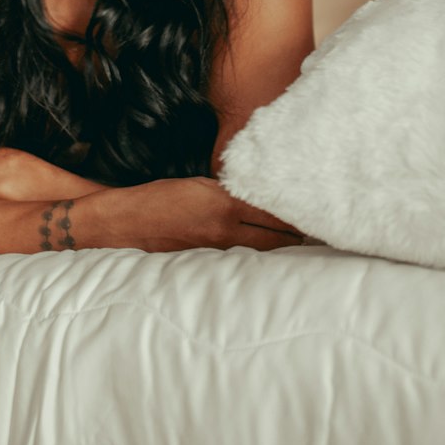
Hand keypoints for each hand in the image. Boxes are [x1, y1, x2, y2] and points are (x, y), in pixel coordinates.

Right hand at [134, 177, 306, 251]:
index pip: (272, 212)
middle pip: (276, 237)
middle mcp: (225, 230)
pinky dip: (258, 251)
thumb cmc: (160, 197)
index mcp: (224, 205)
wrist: (128, 222)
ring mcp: (218, 249)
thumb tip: (258, 194)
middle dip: (296, 233)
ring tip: (299, 237)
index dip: (294, 212)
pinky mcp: (210, 261)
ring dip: (280, 244)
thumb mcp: (197, 183)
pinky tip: (267, 248)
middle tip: (315, 226)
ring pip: (262, 250)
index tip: (313, 209)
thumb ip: (229, 189)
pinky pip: (242, 256)